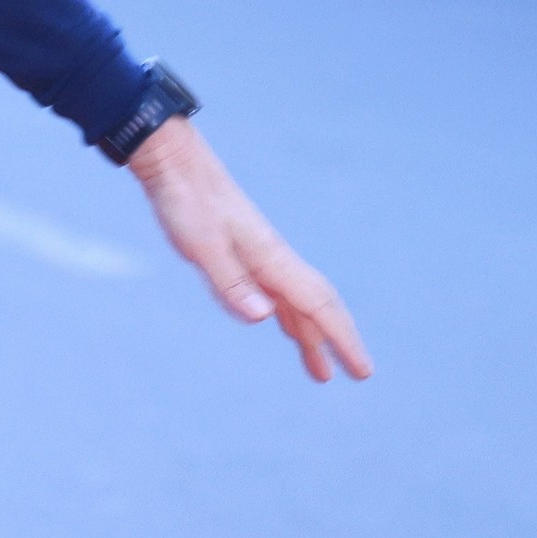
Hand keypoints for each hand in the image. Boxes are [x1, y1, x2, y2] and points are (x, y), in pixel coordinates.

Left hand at [127, 119, 372, 384]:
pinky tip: (286, 331)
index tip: (363, 370)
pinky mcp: (242, 253)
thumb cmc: (184, 201)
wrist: (174, 162)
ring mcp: (259, 256)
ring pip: (296, 303)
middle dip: (338, 340)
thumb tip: (265, 317)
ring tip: (321, 372)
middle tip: (359, 375)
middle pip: (316, 306)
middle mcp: (273, 259)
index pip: (317, 305)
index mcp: (270, 258)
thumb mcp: (201, 246)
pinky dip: (287, 317)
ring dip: (310, 336)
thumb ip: (231, 283)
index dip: (342, 339)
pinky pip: (275, 293)